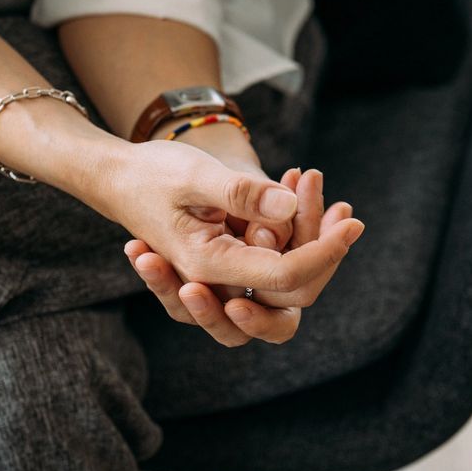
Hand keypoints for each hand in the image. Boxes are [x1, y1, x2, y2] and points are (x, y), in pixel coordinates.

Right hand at [101, 141, 363, 296]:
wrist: (119, 177)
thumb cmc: (150, 174)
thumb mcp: (194, 174)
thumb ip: (239, 192)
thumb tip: (287, 206)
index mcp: (209, 266)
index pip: (284, 277)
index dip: (323, 253)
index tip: (352, 222)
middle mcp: (217, 283)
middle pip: (290, 296)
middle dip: (322, 255)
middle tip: (344, 213)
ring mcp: (224, 278)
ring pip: (284, 284)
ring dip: (309, 240)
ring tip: (313, 187)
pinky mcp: (231, 264)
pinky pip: (273, 261)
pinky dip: (294, 229)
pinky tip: (297, 183)